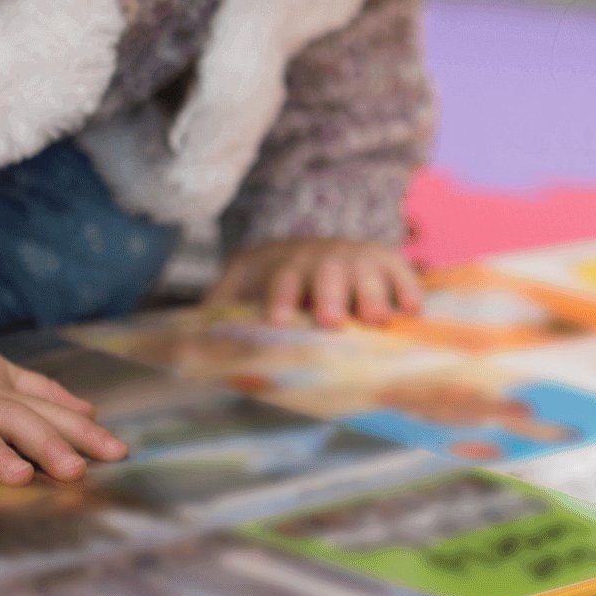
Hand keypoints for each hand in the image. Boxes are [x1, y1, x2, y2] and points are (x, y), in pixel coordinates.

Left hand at [204, 236, 422, 327]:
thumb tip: (182, 346)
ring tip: (376, 320)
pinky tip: (413, 310)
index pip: (282, 279)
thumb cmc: (271, 284)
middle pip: (327, 272)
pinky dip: (408, 287)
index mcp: (285, 267)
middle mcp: (322, 259)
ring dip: (371, 293)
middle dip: (329, 295)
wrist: (309, 249)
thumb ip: (219, 312)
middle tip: (330, 321)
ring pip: (366, 271)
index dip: (281, 297)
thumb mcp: (240, 288)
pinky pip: (401, 270)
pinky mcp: (386, 262)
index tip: (277, 320)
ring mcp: (356, 258)